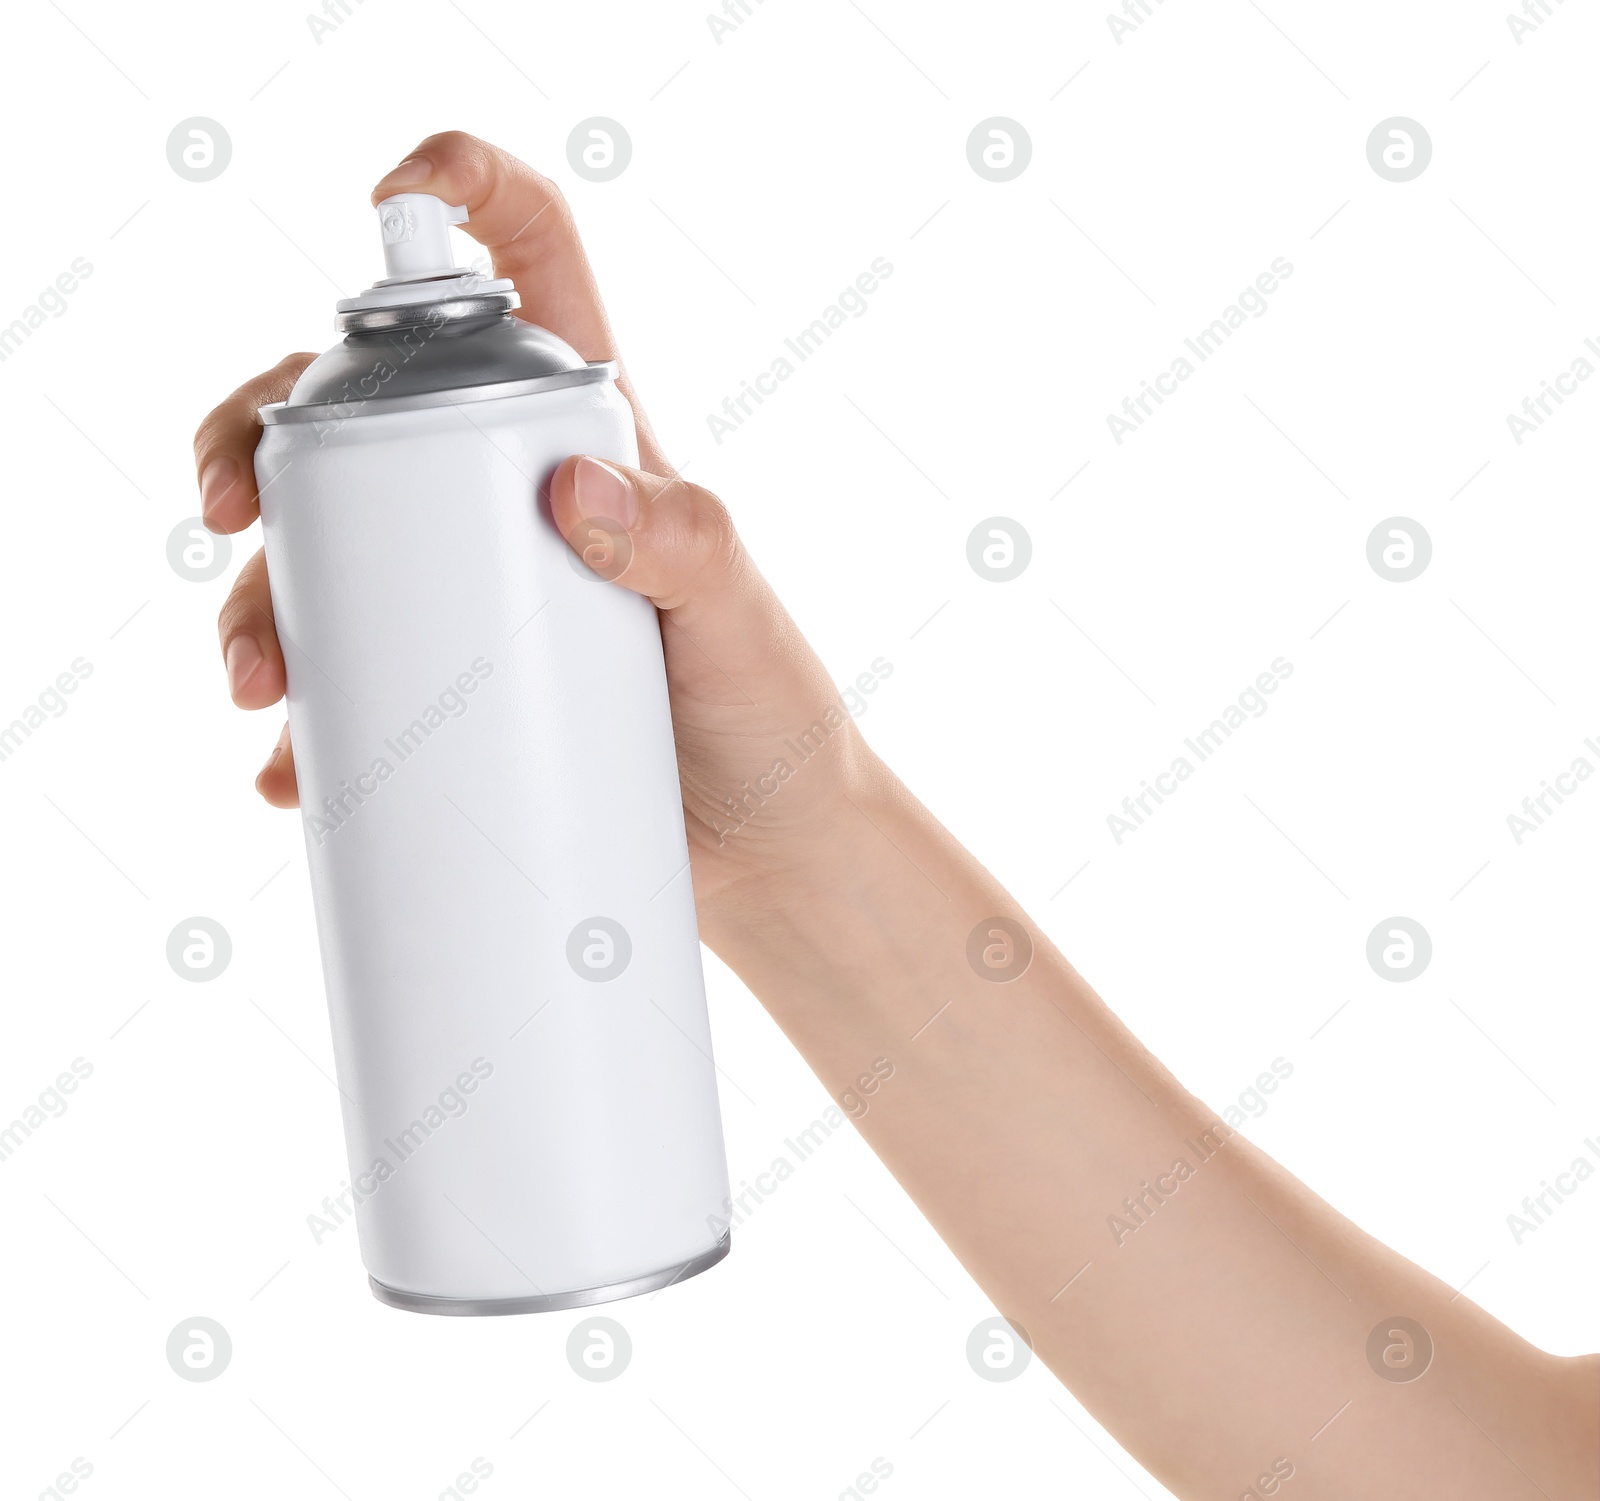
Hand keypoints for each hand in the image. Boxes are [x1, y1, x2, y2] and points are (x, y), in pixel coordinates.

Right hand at [193, 132, 869, 931]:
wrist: (764, 843)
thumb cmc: (767, 706)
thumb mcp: (735, 609)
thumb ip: (682, 537)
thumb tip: (571, 489)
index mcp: (588, 432)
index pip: (532, 265)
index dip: (463, 192)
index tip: (389, 204)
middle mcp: (511, 494)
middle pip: (357, 412)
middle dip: (264, 445)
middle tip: (236, 521)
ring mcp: (473, 593)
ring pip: (328, 551)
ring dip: (261, 600)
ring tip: (261, 686)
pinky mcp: (454, 692)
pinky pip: (349, 680)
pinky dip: (303, 723)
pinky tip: (288, 771)